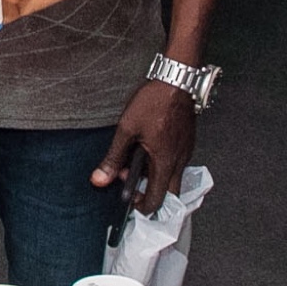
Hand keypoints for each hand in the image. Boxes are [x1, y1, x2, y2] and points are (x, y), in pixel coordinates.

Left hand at [94, 79, 196, 215]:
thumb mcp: (127, 129)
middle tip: (131, 180)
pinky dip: (161, 163)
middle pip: (169, 193)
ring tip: (135, 158)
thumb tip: (99, 179)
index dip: (142, 206)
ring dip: (153, 175)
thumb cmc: (154, 101)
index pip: (158, 200)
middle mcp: (180, 161)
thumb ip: (113, 158)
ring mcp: (186, 152)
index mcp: (166, 162)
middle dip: (149, 193)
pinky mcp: (187, 142)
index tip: (129, 199)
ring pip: (172, 177)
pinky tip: (147, 148)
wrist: (176, 79)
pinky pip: (176, 162)